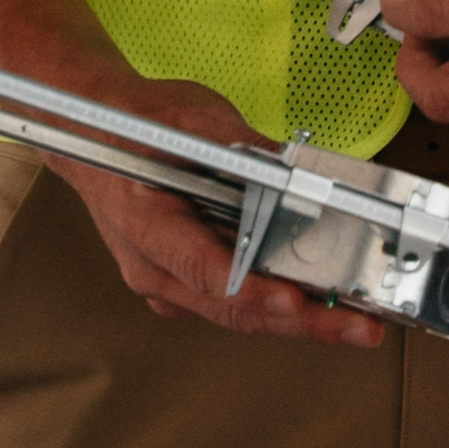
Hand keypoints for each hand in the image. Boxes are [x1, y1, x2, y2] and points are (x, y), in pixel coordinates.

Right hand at [45, 70, 384, 350]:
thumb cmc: (134, 126)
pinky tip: (321, 300)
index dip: (252, 290)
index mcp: (146, 226)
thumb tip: (295, 168)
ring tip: (353, 321)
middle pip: (231, 307)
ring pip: (236, 312)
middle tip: (356, 329)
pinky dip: (276, 302)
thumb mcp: (192, 119)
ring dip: (296, 319)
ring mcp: (166, 281)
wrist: (91, 134)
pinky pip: (233, 299)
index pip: (203, 269)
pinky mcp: (183, 280)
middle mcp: (153, 268)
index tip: (294, 301)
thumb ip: (243, 147)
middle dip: (300, 321)